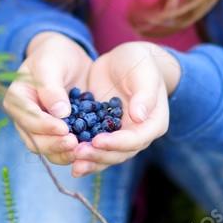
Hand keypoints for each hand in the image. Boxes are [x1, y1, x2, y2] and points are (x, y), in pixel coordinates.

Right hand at [2, 31, 91, 164]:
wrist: (66, 57)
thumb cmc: (54, 54)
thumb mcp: (51, 63)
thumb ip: (52, 87)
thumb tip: (59, 113)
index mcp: (16, 98)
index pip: (28, 116)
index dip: (45, 125)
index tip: (65, 128)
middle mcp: (23, 117)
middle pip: (34, 139)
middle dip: (54, 144)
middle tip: (75, 144)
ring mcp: (37, 128)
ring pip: (46, 148)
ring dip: (62, 153)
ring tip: (81, 151)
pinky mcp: (53, 133)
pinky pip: (59, 148)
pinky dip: (71, 152)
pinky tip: (87, 151)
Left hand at [70, 41, 179, 176]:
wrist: (125, 58)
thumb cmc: (139, 62)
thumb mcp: (143, 73)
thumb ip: (144, 94)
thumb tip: (139, 116)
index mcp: (153, 123)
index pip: (136, 139)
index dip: (117, 143)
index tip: (97, 141)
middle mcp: (139, 134)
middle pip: (120, 153)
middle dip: (99, 155)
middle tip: (78, 153)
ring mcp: (121, 135)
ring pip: (107, 155)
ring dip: (91, 161)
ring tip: (73, 164)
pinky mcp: (105, 131)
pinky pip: (96, 148)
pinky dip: (84, 155)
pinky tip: (68, 158)